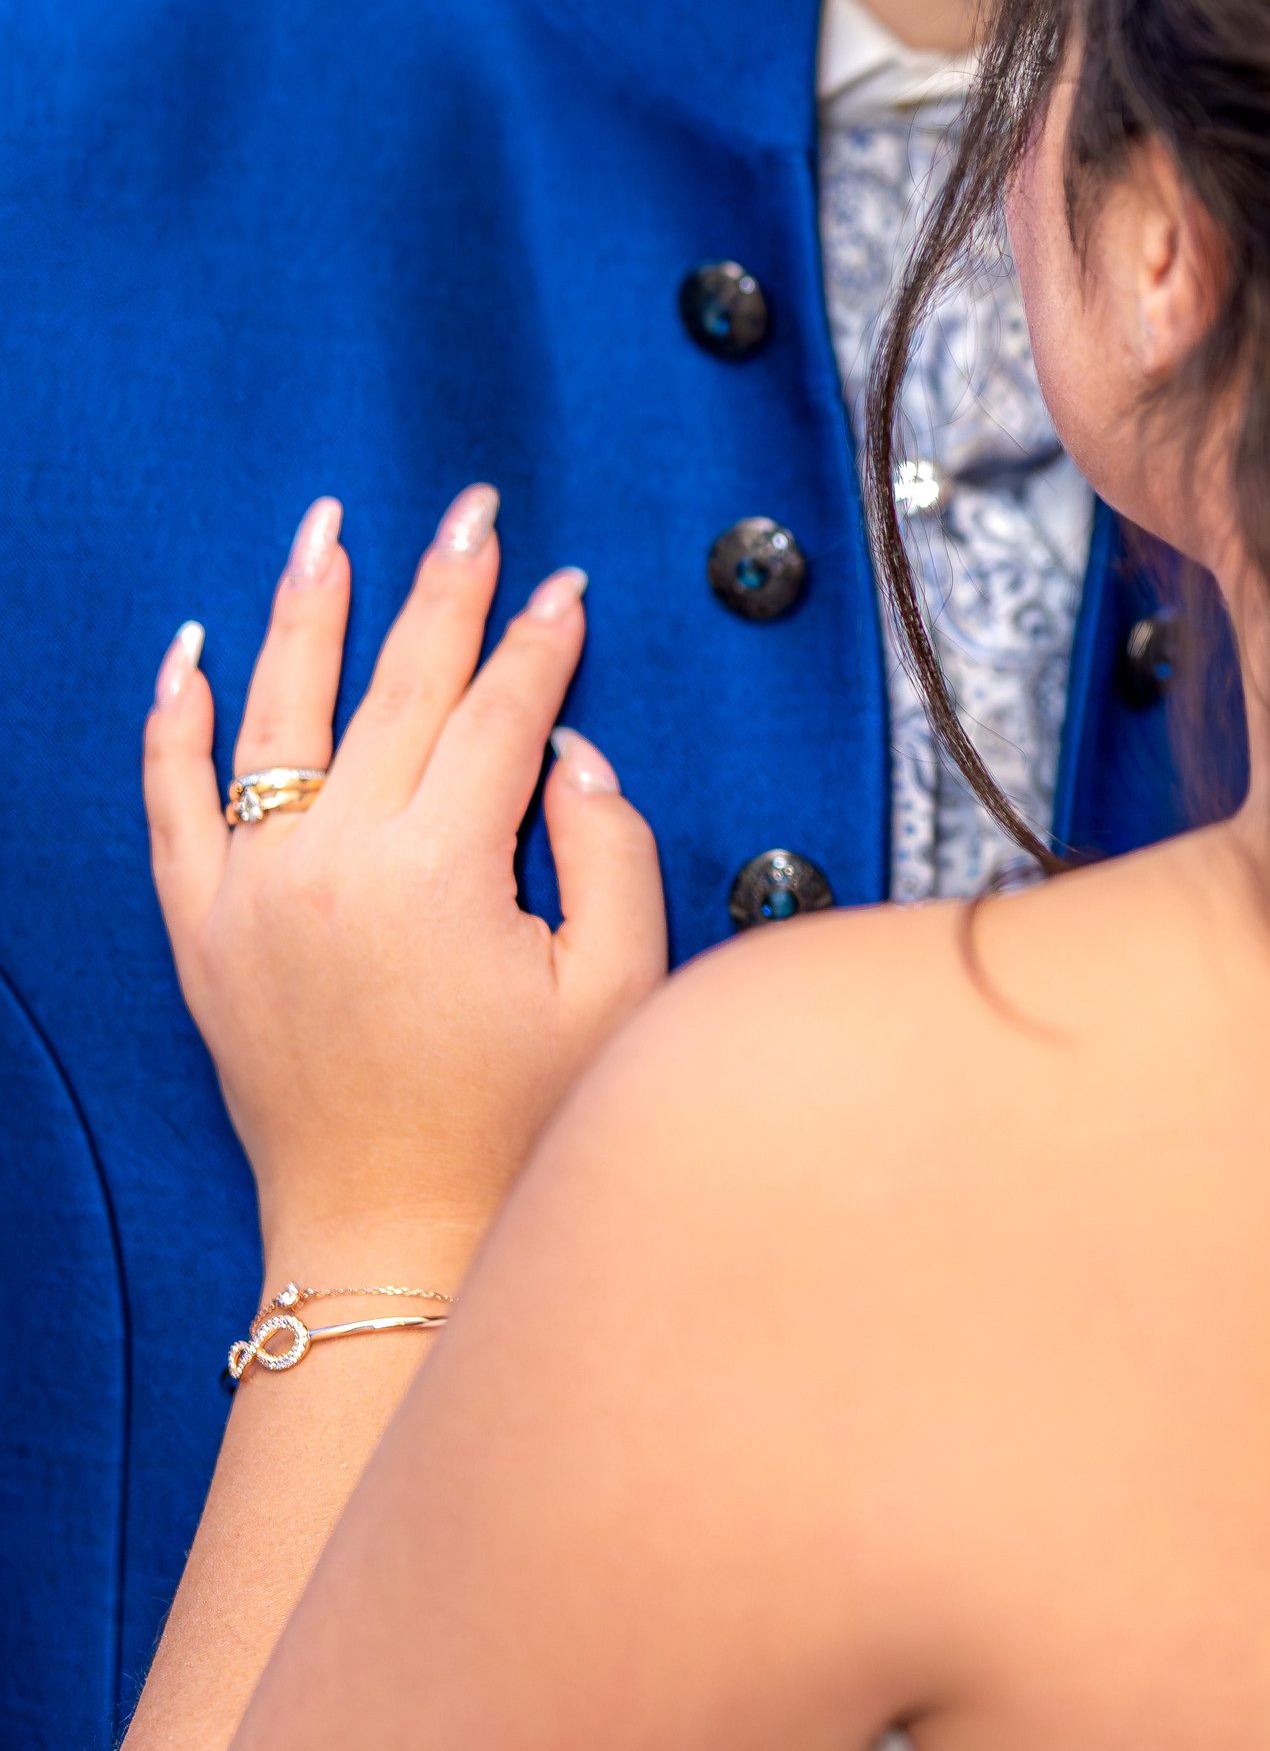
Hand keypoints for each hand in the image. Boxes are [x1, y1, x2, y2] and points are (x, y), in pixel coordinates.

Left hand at [145, 487, 666, 1262]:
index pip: (502, 715)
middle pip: (398, 687)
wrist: (388, 1239)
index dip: (542, 645)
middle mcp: (333, 862)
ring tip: (330, 529)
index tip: (566, 586)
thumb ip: (610, 853)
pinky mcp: (201, 932)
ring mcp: (253, 892)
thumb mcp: (616, 991)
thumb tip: (571, 754)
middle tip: (474, 510)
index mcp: (441, 872)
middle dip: (446, 590)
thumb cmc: (514, 1127)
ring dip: (308, 610)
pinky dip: (178, 718)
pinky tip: (195, 649)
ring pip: (276, 712)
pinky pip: (172, 798)